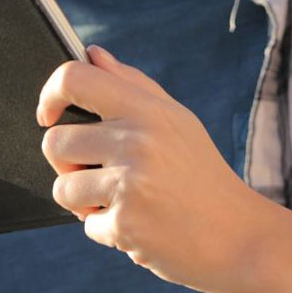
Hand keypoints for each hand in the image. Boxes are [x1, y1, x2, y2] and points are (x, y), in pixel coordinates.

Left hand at [38, 45, 291, 292]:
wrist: (242, 238)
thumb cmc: (204, 177)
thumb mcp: (177, 121)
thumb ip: (132, 85)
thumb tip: (92, 54)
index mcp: (147, 110)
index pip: (74, 79)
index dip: (49, 94)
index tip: (49, 115)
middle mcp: (136, 141)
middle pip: (54, 143)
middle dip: (67, 166)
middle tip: (98, 176)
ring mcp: (129, 183)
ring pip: (62, 188)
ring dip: (83, 203)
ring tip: (123, 204)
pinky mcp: (126, 224)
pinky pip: (86, 225)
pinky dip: (108, 232)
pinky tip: (142, 228)